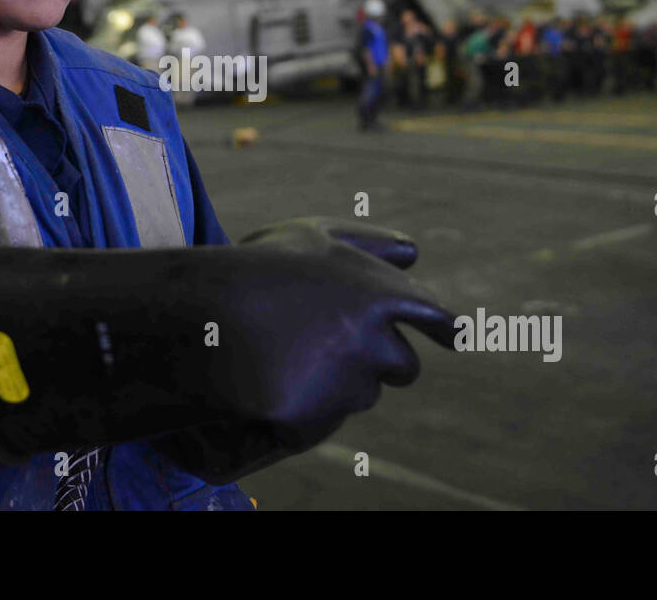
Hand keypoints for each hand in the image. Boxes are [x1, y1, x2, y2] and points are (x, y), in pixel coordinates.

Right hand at [151, 218, 453, 483]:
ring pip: (362, 393)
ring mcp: (345, 386)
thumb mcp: (314, 237)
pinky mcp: (313, 420)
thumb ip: (370, 244)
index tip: (453, 337)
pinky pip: (322, 419)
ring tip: (291, 351)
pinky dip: (305, 405)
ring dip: (341, 381)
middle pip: (404, 366)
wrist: (204, 313)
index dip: (444, 328)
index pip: (436, 317)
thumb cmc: (262, 267)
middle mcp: (374, 342)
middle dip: (382, 359)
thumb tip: (413, 257)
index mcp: (383, 294)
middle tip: (341, 345)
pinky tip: (273, 378)